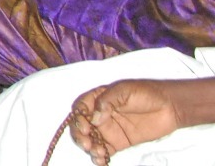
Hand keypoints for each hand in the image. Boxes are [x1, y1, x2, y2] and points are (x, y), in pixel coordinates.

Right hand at [70, 80, 192, 164]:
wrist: (170, 107)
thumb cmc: (146, 93)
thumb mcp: (124, 90)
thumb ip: (107, 102)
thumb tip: (94, 118)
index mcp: (98, 99)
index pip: (80, 109)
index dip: (78, 119)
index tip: (85, 127)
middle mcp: (99, 115)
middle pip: (81, 127)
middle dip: (80, 136)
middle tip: (87, 144)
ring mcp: (108, 130)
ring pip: (91, 140)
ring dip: (90, 148)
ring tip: (99, 153)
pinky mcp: (118, 143)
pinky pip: (104, 151)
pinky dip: (99, 158)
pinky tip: (101, 161)